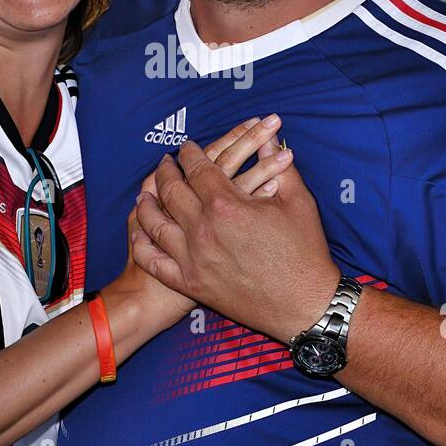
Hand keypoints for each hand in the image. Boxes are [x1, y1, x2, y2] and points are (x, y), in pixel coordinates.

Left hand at [131, 120, 338, 343]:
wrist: (303, 305)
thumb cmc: (305, 252)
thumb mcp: (298, 201)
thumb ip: (279, 166)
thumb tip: (267, 140)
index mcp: (226, 205)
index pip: (197, 168)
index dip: (189, 153)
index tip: (185, 147)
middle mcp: (202, 230)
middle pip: (171, 191)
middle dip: (165, 172)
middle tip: (165, 163)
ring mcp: (193, 259)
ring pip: (155, 224)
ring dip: (147, 204)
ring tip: (145, 194)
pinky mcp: (191, 285)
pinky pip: (155, 262)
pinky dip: (143, 245)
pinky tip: (140, 234)